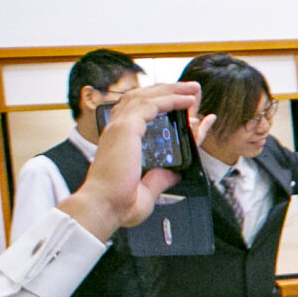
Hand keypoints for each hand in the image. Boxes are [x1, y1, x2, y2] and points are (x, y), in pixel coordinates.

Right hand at [63, 82, 199, 237]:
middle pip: (143, 100)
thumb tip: (174, 173)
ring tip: (192, 88)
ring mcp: (120, 128)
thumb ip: (160, 179)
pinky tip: (187, 101)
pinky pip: (152, 105)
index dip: (166, 108)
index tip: (189, 110)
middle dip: (169, 91)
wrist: (105, 207)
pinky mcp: (126, 128)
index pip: (145, 117)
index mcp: (120, 144)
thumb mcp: (147, 190)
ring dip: (172, 90)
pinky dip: (171, 100)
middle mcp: (118, 132)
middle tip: (191, 89)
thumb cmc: (119, 204)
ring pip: (147, 96)